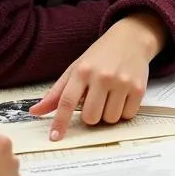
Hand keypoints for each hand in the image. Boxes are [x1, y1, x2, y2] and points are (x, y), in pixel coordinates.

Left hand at [29, 13, 163, 140]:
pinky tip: (123, 97)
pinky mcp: (139, 87)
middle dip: (91, 116)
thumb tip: (35, 112)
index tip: (55, 137)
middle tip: (95, 103)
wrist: (131, 39)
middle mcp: (102, 76)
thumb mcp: (76, 69)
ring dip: (108, 114)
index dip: (59, 122)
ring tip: (110, 98)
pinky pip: (128, 115)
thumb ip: (56, 93)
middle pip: (91, 117)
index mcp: (82, 71)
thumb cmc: (100, 56)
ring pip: (110, 119)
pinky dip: (124, 112)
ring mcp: (122, 82)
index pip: (66, 101)